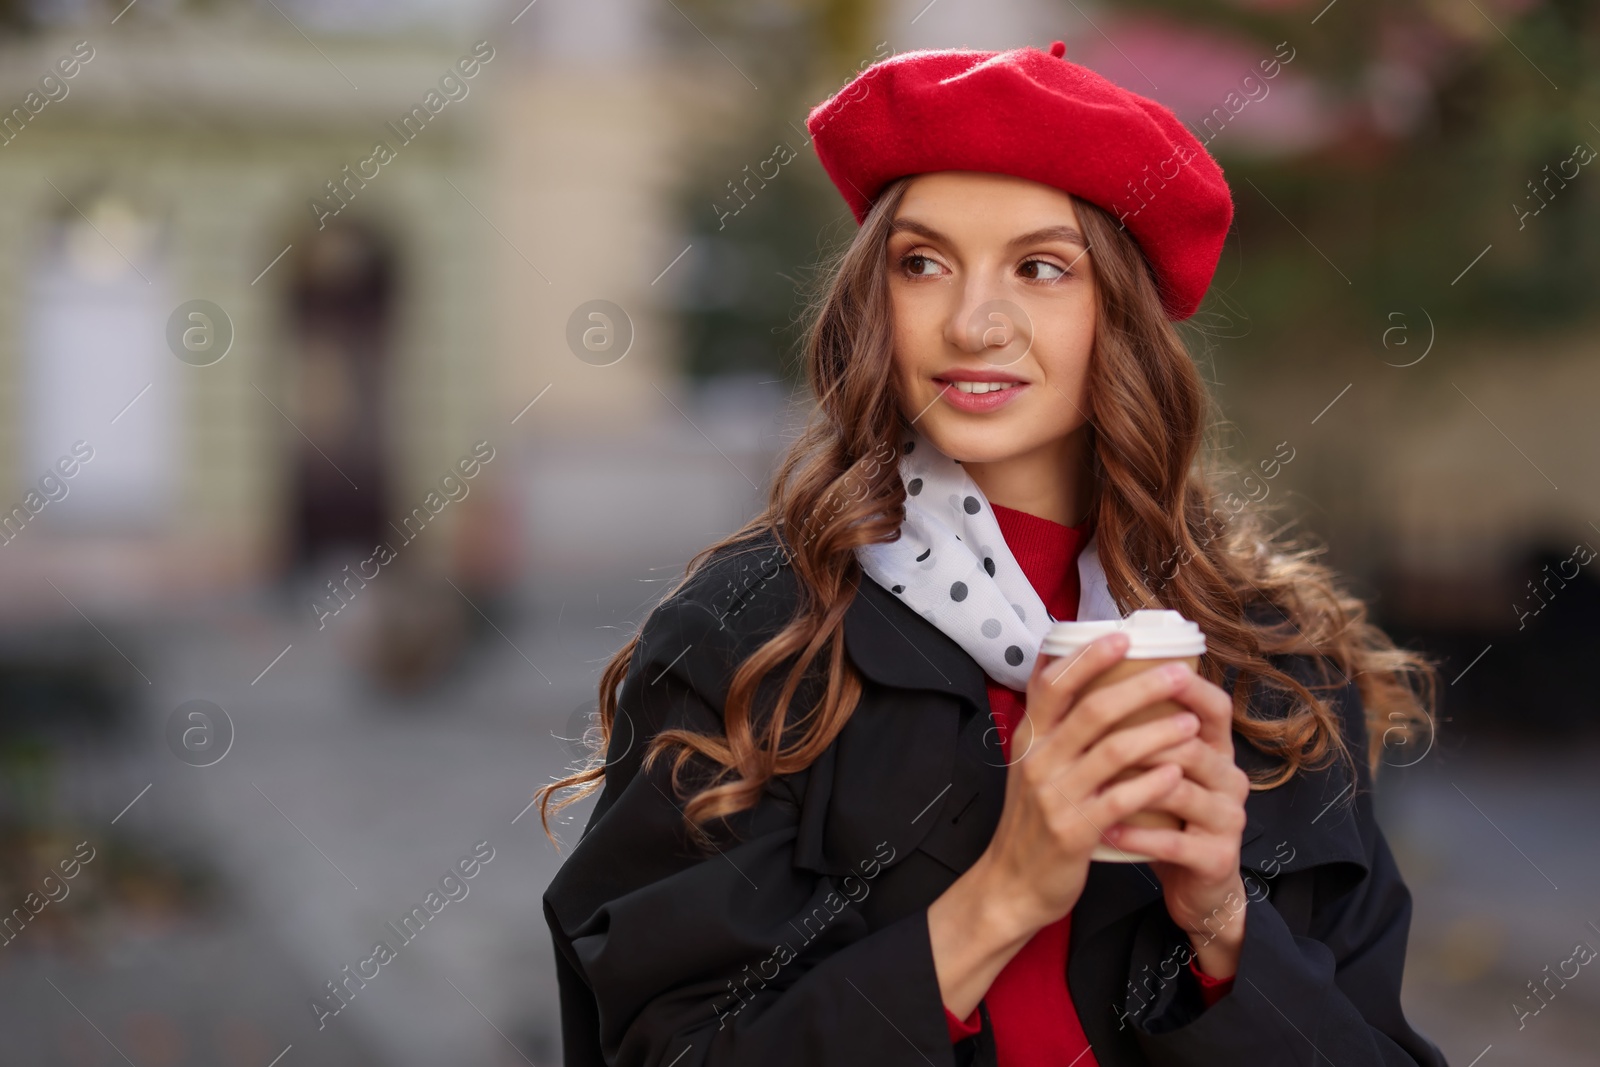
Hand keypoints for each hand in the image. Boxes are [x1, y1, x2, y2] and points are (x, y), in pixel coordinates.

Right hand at [982, 633, 1207, 935]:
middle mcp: (1039, 761)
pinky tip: (1175, 772)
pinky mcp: (1075, 832)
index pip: (1053, 684)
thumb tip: (1062, 665)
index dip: (1087, 658)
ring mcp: (1055, 796)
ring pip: (1112, 751)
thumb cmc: (1033, 819)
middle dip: (1141, 688)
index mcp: (1029, 739)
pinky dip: (1151, 783)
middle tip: (1180, 675)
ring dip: (1157, 733)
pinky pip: (1120, 799)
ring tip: (1191, 723)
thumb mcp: (1031, 764)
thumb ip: (1050, 723)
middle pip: (1092, 710)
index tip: (1123, 637)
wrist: (1012, 884)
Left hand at [1099, 662, 1251, 976]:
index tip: (1148, 666)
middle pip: (1192, 745)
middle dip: (1143, 736)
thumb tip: (1094, 680)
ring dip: (1134, 784)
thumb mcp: (1162, 772)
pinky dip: (1136, 835)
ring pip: (1181, 790)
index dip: (1188, 686)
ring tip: (1094, 781)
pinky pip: (1173, 841)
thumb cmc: (1168, 820)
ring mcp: (1227, 819)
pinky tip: (1106, 830)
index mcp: (1216, 752)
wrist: (1196, 889)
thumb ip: (1142, 731)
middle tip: (1096, 733)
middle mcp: (1230, 779)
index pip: (1215, 707)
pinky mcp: (1217, 857)